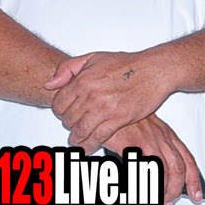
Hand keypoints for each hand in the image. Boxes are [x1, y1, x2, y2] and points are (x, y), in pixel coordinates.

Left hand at [47, 50, 174, 150]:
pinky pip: (99, 137)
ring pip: (81, 130)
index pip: (59, 103)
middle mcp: (91, 95)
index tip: (65, 114)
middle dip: (69, 125)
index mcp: (83, 81)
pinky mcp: (120, 119)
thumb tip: (50, 84)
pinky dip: (90, 145)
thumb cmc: (127, 63)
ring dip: (76, 138)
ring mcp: (105, 109)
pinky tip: (87, 147)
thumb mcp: (93, 57)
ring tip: (76, 141)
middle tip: (73, 126)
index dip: (59, 111)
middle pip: (69, 119)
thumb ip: (67, 68)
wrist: (154, 70)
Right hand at [103, 115, 203, 204]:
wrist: (110, 103)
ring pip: (164, 170)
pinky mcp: (131, 142)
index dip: (193, 179)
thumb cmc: (125, 117)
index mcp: (167, 135)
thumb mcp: (146, 132)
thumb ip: (154, 149)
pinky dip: (145, 181)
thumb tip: (160, 172)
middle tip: (171, 201)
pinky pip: (143, 166)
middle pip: (179, 167)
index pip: (187, 159)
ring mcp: (147, 139)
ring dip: (163, 189)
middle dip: (178, 188)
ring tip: (159, 200)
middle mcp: (161, 138)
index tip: (197, 193)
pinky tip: (142, 190)